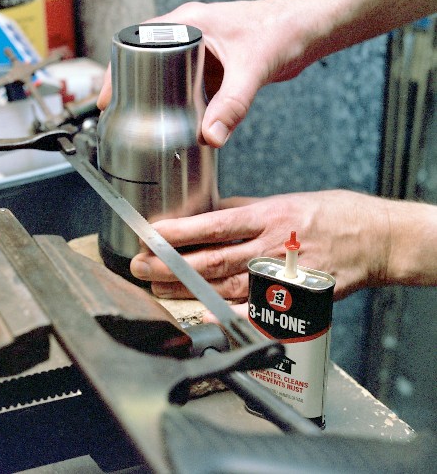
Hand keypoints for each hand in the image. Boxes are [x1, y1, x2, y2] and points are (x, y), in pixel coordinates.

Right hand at [97, 0, 322, 147]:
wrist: (306, 30)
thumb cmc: (281, 29)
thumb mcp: (251, 70)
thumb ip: (231, 106)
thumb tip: (209, 136)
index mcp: (188, 23)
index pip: (138, 43)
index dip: (117, 69)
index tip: (108, 97)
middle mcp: (190, 35)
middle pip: (147, 62)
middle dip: (133, 88)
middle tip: (122, 116)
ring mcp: (201, 52)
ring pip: (167, 77)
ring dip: (158, 98)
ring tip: (144, 122)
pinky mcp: (213, 67)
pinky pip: (188, 87)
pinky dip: (181, 104)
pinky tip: (179, 121)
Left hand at [130, 190, 392, 301]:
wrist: (374, 239)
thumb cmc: (332, 215)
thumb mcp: (286, 199)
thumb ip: (245, 209)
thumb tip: (209, 214)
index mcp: (268, 217)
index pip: (213, 226)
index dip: (178, 232)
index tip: (150, 235)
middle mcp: (270, 247)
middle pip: (211, 260)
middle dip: (170, 265)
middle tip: (140, 266)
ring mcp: (281, 277)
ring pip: (224, 286)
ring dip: (186, 290)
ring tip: (156, 288)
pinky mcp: (293, 299)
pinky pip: (255, 312)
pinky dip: (227, 315)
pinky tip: (200, 315)